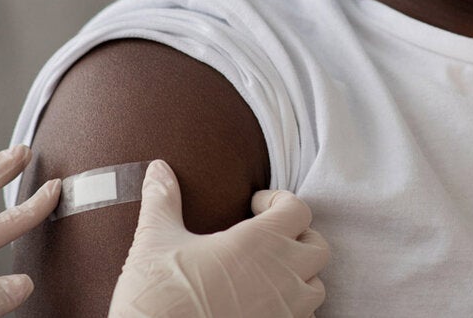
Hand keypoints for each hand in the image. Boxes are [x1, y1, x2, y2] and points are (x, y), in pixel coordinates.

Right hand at [109, 160, 329, 317]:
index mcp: (261, 242)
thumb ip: (163, 200)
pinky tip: (263, 305)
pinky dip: (292, 309)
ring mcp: (286, 311)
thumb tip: (158, 169)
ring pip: (316, 288)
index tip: (253, 206)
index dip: (278, 201)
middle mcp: (284, 275)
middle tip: (267, 238)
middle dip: (298, 238)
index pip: (298, 209)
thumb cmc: (158, 296)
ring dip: (300, 277)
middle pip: (317, 247)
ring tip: (268, 274)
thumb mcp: (155, 241)